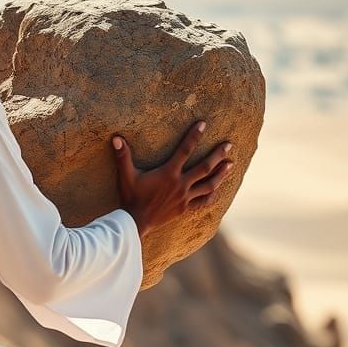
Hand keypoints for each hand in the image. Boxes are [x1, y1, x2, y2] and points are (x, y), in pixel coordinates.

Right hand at [110, 120, 233, 237]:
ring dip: (221, 174)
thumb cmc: (130, 197)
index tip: (203, 124)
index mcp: (168, 173)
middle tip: (229, 145)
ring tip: (231, 164)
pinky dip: (212, 195)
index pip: (185, 150)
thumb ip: (123, 156)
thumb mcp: (125, 175)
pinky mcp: (185, 209)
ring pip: (208, 184)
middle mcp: (180, 184)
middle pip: (204, 167)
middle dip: (217, 155)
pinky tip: (218, 189)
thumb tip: (116, 137)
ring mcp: (184, 198)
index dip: (194, 136)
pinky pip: (203, 202)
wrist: (134, 222)